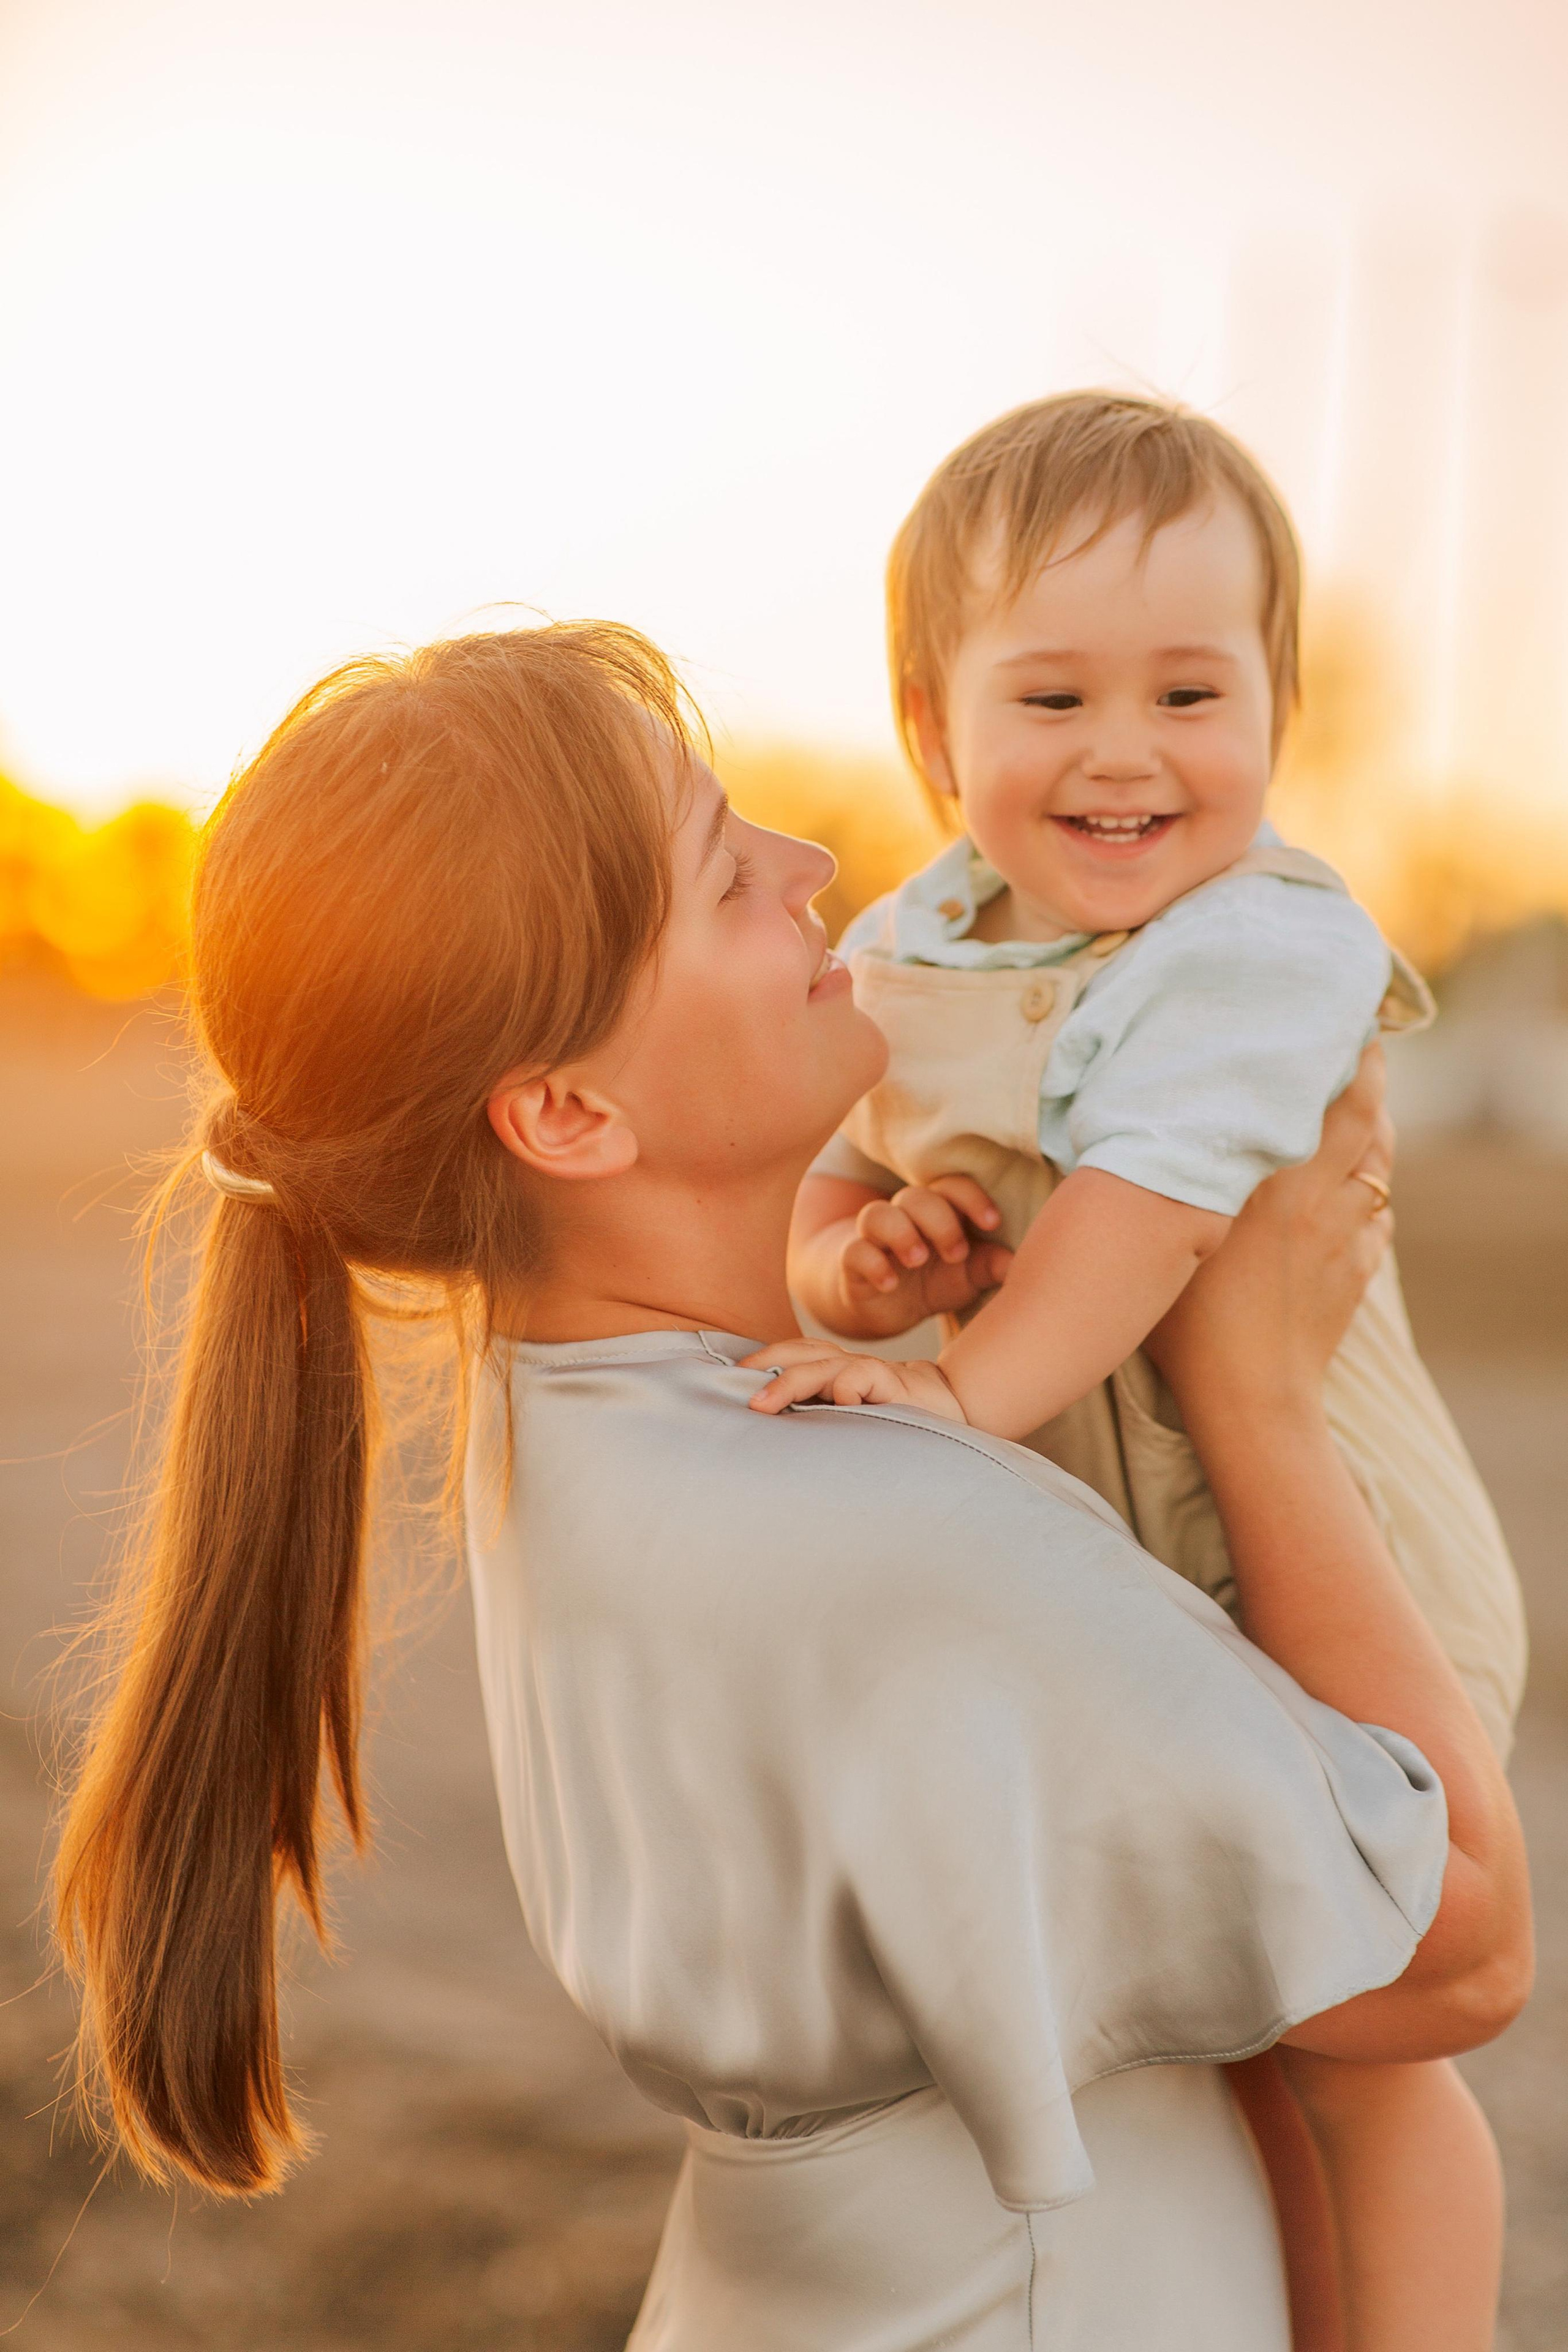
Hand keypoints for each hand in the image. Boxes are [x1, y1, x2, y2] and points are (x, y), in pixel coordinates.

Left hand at [742, 1339, 967, 1422]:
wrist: (952, 1411)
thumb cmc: (892, 1420)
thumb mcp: (849, 1419)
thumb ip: (817, 1417)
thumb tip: (769, 1432)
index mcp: (832, 1370)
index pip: (791, 1354)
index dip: (759, 1360)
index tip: (722, 1379)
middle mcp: (846, 1366)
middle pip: (798, 1353)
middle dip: (763, 1364)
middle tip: (733, 1389)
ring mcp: (869, 1372)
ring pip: (821, 1364)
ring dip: (788, 1381)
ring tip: (761, 1403)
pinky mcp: (894, 1383)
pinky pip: (859, 1377)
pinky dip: (843, 1390)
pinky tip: (833, 1407)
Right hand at [834, 1176, 1012, 1333]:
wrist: (883, 1307)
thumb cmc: (932, 1282)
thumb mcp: (965, 1278)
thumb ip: (988, 1267)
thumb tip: (1015, 1263)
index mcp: (937, 1213)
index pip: (952, 1187)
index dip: (971, 1198)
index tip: (993, 1223)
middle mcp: (904, 1217)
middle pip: (915, 1196)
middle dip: (939, 1221)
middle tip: (955, 1253)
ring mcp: (875, 1238)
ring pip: (877, 1214)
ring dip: (901, 1233)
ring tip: (917, 1259)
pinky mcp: (852, 1262)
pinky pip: (854, 1252)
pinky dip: (872, 1264)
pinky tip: (889, 1284)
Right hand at [1145, 1043, 1393, 1417]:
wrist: (1249, 1398)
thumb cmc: (1187, 1324)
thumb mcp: (1164, 1238)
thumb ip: (1162, 1180)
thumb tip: (1142, 1131)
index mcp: (1272, 1181)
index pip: (1327, 1096)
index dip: (1339, 1053)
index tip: (1331, 1019)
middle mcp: (1320, 1197)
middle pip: (1366, 1117)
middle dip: (1365, 1076)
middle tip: (1353, 1044)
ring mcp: (1348, 1235)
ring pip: (1378, 1164)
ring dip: (1371, 1131)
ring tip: (1356, 1104)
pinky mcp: (1359, 1269)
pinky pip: (1376, 1214)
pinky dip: (1368, 1190)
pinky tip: (1350, 1187)